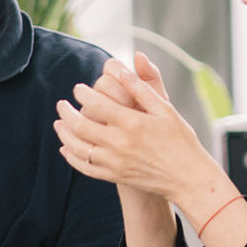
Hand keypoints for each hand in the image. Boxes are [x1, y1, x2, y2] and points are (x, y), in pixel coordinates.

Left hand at [53, 53, 223, 211]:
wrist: (187, 177)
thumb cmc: (180, 139)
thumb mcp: (165, 109)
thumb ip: (141, 89)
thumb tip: (123, 69)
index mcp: (133, 122)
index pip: (96, 103)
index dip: (82, 94)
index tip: (78, 89)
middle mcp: (120, 143)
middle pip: (80, 125)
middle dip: (66, 112)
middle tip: (61, 104)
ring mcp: (115, 162)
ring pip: (78, 147)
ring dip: (64, 134)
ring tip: (59, 123)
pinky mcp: (114, 176)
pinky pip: (85, 167)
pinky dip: (72, 157)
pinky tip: (66, 147)